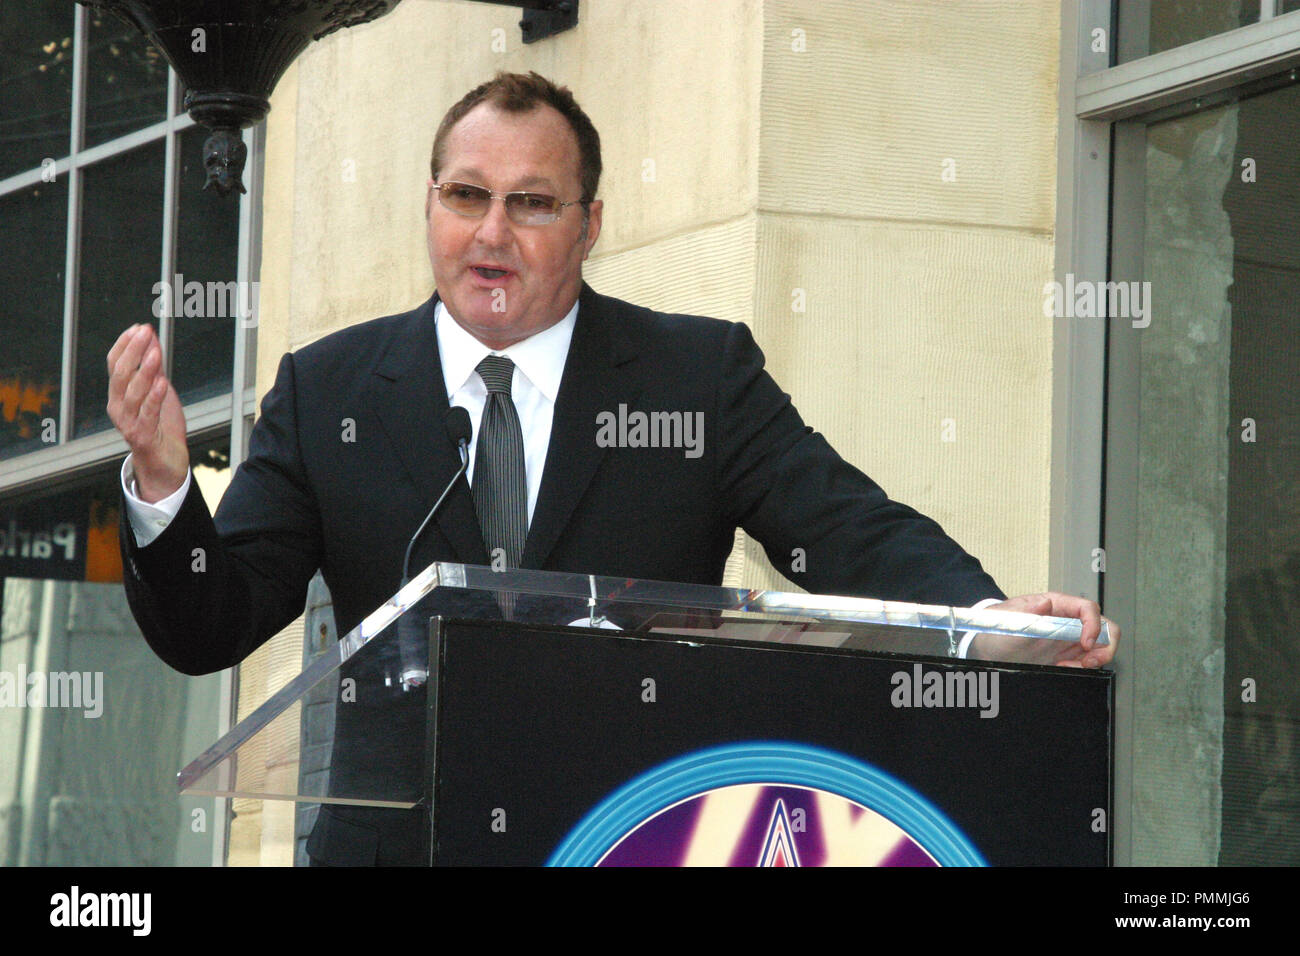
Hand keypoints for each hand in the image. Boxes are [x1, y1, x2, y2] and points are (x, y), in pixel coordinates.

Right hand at [107, 323, 188, 501]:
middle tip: (145, 332)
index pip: (114, 364)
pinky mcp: (142, 437)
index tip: (138, 327)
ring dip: (144, 371)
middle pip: (120, 374)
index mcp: (118, 394)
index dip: (125, 344)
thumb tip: (152, 338)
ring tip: (155, 353)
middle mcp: (117, 407)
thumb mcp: (159, 392)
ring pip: (132, 393)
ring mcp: (127, 423)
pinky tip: (162, 382)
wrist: (165, 465)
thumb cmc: (160, 427)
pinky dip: (154, 398)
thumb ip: (154, 368)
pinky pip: (147, 414)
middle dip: (132, 351)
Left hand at [984, 592, 1117, 668]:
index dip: (1093, 625)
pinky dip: (1082, 666)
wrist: (988, 645)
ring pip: (1099, 645)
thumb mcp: (1009, 619)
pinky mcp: (1066, 652)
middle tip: (1089, 661)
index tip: (1086, 643)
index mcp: (1057, 604)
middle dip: (1104, 646)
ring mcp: (1069, 636)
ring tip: (1072, 666)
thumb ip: (1027, 612)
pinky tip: (1064, 666)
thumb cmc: (998, 626)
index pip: (1088, 608)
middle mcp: (1068, 619)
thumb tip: (1045, 603)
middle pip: (1103, 627)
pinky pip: (1086, 658)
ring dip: (1094, 659)